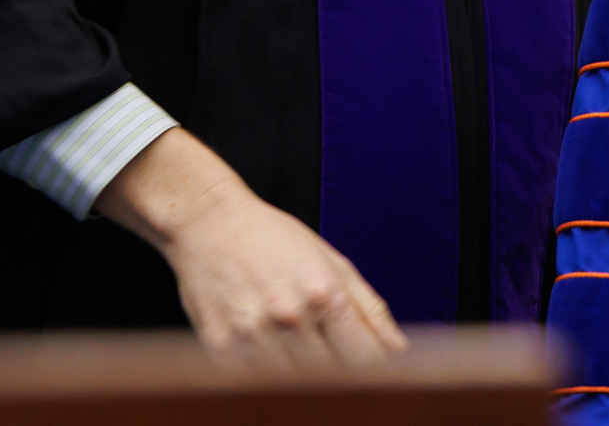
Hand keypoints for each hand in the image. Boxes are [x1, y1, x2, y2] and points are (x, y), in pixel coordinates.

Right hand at [95, 127, 407, 366]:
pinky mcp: (217, 347)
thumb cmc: (276, 239)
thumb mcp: (333, 263)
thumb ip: (369, 309)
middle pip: (329, 376)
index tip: (374, 369)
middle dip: (338, 373)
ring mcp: (250, 335)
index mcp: (323, 294)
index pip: (363, 358)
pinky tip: (266, 353)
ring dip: (299, 377)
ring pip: (289, 386)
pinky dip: (263, 377)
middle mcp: (288, 318)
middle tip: (332, 358)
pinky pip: (250, 382)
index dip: (375, 370)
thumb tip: (398, 348)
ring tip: (295, 349)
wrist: (210, 223)